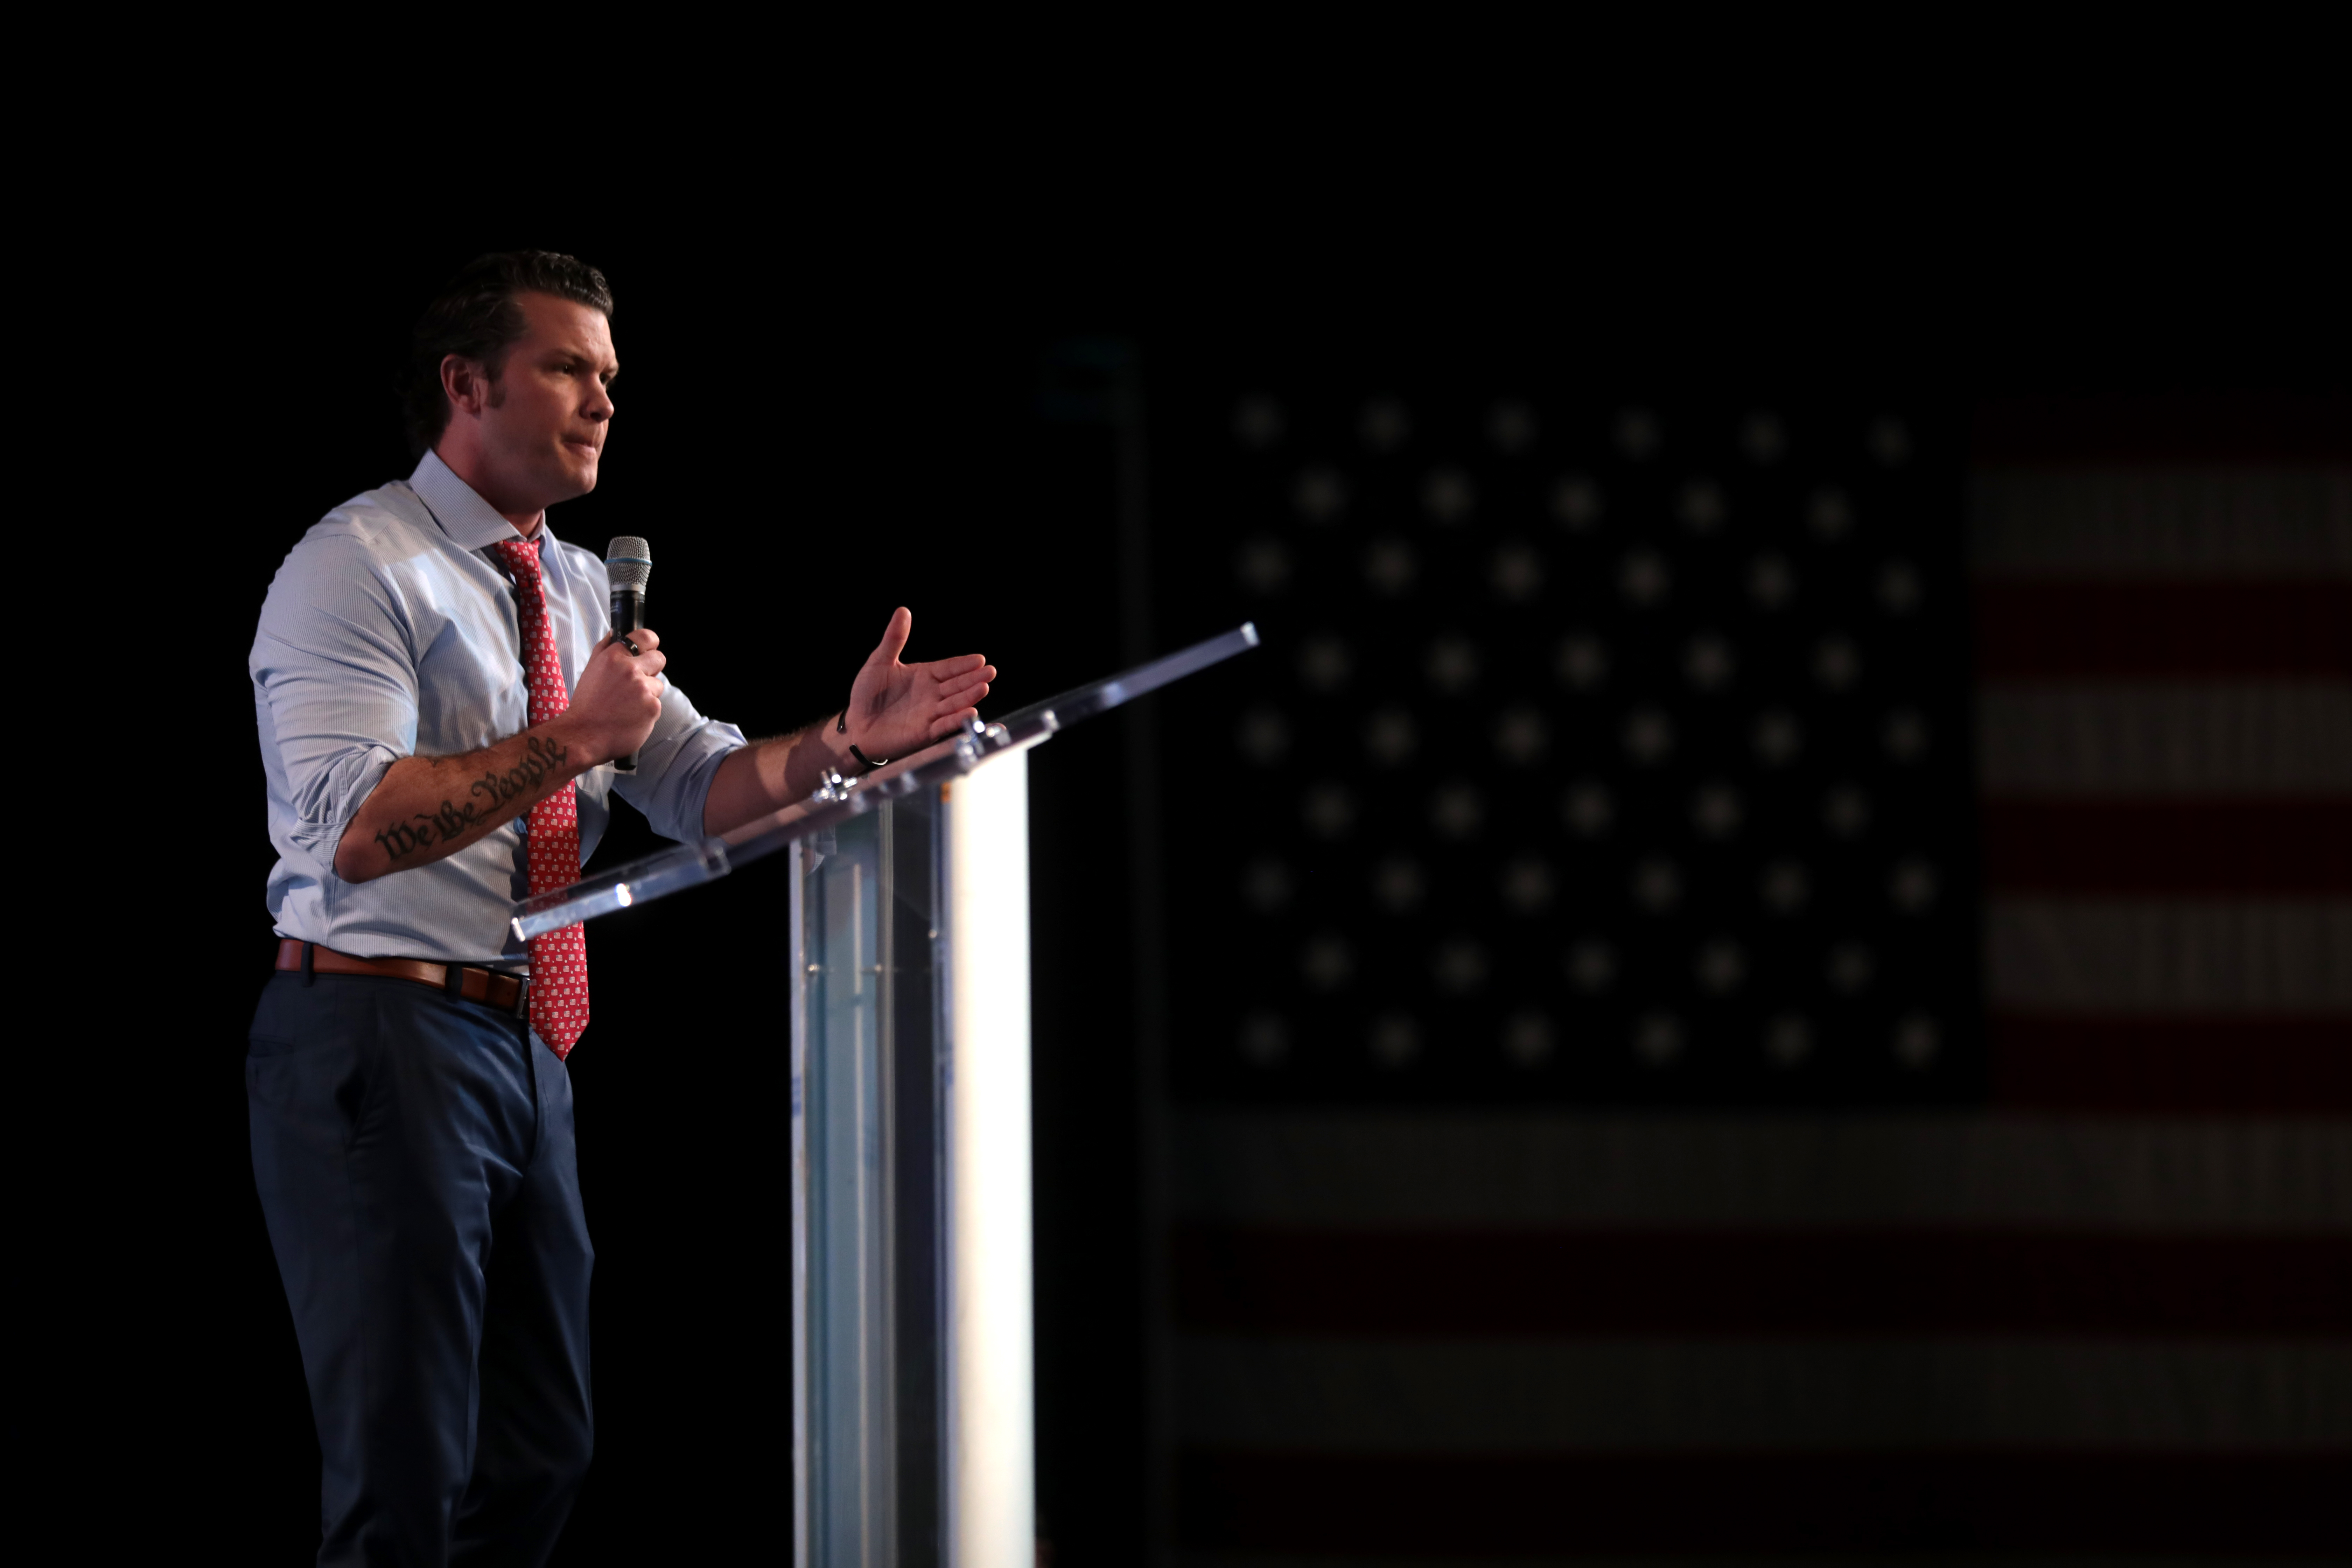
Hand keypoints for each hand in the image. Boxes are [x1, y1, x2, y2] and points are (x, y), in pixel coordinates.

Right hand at [559, 628, 667, 763]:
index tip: (649, 648)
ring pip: (657, 685)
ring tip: (627, 704)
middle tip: (637, 682)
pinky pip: (657, 704)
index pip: (645, 637)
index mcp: (613, 658)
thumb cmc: (586, 704)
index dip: (650, 643)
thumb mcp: (590, 670)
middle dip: (652, 668)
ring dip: (647, 693)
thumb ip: (604, 649)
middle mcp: (630, 670)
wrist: (583, 735)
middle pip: (659, 658)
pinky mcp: (652, 708)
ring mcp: (643, 689)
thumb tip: (616, 633)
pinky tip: (630, 716)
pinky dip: (646, 711)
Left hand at [842, 608, 994, 757]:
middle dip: (974, 678)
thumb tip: (903, 610)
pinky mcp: (924, 732)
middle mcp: (932, 694)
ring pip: (954, 704)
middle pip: (957, 685)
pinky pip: (943, 725)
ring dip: (969, 697)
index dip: (964, 664)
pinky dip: (955, 720)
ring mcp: (930, 713)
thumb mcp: (879, 661)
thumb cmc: (867, 694)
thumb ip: (894, 639)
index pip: (949, 668)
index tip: (980, 659)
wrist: (856, 725)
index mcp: (924, 676)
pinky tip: (969, 713)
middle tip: (990, 671)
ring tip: (983, 688)